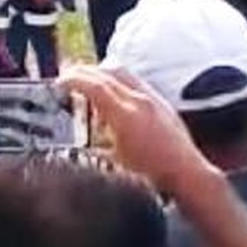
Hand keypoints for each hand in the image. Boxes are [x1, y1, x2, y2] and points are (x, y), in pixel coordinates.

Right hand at [58, 66, 208, 192]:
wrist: (186, 175)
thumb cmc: (150, 175)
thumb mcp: (114, 160)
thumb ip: (97, 139)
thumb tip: (80, 129)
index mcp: (125, 115)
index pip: (94, 85)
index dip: (73, 80)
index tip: (59, 82)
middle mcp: (140, 100)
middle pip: (107, 72)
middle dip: (84, 71)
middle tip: (67, 76)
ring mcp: (153, 98)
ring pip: (122, 72)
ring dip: (101, 73)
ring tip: (87, 82)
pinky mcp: (161, 102)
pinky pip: (134, 80)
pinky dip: (117, 81)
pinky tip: (112, 96)